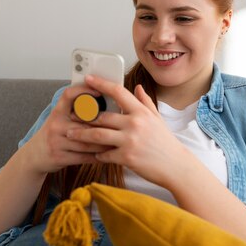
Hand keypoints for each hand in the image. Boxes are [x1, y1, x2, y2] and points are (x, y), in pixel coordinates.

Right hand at [21, 84, 110, 174]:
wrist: (34, 155)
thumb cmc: (53, 134)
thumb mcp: (59, 119)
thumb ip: (75, 111)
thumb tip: (101, 101)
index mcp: (57, 112)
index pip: (68, 95)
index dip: (83, 90)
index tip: (99, 90)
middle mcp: (55, 125)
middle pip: (85, 123)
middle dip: (104, 126)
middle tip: (121, 125)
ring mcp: (56, 142)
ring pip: (88, 142)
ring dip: (105, 144)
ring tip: (118, 142)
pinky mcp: (59, 157)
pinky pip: (84, 157)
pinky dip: (98, 157)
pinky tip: (108, 156)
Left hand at [65, 74, 194, 187]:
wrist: (175, 166)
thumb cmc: (165, 142)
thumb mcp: (157, 119)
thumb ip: (145, 102)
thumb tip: (137, 88)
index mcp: (141, 112)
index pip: (118, 92)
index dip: (101, 84)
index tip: (88, 79)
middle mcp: (135, 124)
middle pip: (101, 117)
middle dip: (84, 117)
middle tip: (72, 116)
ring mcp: (130, 141)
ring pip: (97, 135)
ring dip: (81, 135)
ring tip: (71, 134)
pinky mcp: (126, 158)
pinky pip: (104, 154)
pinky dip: (97, 154)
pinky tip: (94, 154)